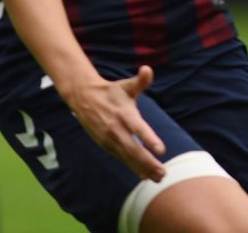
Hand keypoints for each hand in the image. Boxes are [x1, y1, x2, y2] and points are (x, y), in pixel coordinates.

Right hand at [60, 66, 168, 180]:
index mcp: (124, 114)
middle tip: (163, 173)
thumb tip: (147, 69)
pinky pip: (121, 158)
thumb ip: (140, 81)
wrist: (84, 98)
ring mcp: (110, 139)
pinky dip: (132, 167)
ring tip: (158, 178)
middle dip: (148, 162)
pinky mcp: (106, 145)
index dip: (149, 139)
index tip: (161, 150)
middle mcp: (117, 129)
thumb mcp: (126, 85)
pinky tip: (143, 176)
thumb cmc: (111, 91)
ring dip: (142, 168)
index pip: (138, 128)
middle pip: (134, 149)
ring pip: (128, 157)